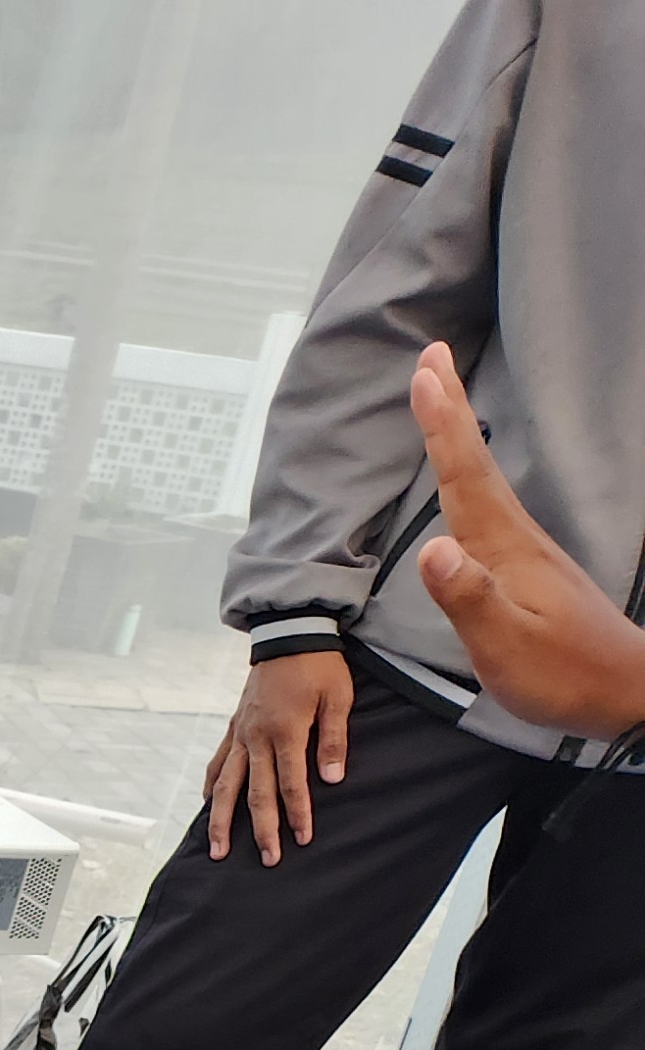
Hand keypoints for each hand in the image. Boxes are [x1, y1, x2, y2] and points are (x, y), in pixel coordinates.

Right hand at [202, 649, 353, 866]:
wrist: (289, 634)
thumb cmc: (319, 666)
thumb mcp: (338, 698)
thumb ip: (332, 740)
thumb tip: (332, 779)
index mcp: (285, 730)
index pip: (291, 782)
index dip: (298, 813)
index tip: (303, 838)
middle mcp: (256, 737)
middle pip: (255, 793)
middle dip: (261, 829)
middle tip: (268, 859)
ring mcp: (240, 734)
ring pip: (225, 785)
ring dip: (221, 820)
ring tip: (218, 849)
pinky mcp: (234, 728)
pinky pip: (218, 763)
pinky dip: (211, 787)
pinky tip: (206, 805)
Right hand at [410, 340, 644, 737]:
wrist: (622, 691)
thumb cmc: (561, 674)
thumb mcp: (507, 645)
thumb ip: (468, 597)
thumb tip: (430, 549)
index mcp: (504, 550)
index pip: (466, 479)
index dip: (443, 427)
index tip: (426, 376)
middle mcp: (514, 539)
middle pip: (474, 465)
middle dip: (450, 410)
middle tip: (433, 357)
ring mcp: (523, 551)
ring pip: (481, 480)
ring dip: (457, 436)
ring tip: (440, 397)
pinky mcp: (526, 567)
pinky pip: (485, 504)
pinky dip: (468, 474)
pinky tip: (464, 477)